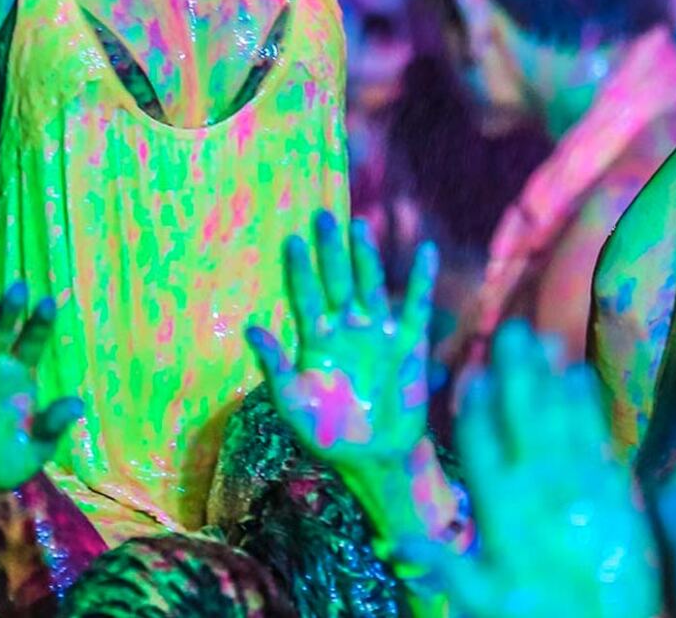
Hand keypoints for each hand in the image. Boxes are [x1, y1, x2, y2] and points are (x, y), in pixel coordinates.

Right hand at [0, 285, 81, 495]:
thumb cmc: (1, 463)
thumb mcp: (31, 451)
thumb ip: (50, 428)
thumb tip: (78, 405)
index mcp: (19, 372)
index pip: (32, 341)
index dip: (40, 323)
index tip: (49, 303)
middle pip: (0, 329)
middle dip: (9, 309)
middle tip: (19, 287)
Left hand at [248, 213, 436, 469]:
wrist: (374, 459)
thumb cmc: (328, 434)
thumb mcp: (294, 404)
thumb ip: (275, 366)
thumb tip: (250, 327)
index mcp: (316, 341)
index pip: (305, 297)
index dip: (299, 270)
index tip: (291, 241)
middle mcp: (347, 328)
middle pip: (336, 280)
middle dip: (329, 250)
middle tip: (321, 216)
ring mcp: (378, 332)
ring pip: (370, 285)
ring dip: (365, 257)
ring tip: (359, 226)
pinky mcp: (408, 343)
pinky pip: (417, 306)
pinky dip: (421, 281)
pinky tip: (425, 253)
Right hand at [397, 322, 661, 617]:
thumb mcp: (485, 603)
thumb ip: (447, 566)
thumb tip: (398, 541)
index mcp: (503, 513)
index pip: (481, 446)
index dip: (476, 406)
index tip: (473, 370)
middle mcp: (539, 488)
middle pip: (524, 417)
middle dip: (517, 371)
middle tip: (512, 330)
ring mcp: (581, 485)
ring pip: (561, 417)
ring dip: (551, 376)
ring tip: (545, 339)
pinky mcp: (616, 490)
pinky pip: (598, 436)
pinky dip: (588, 404)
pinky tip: (580, 376)